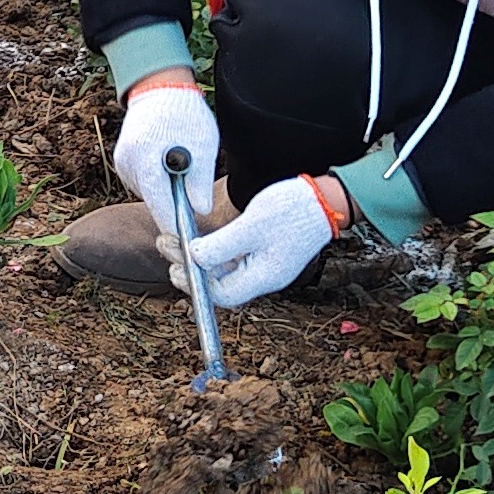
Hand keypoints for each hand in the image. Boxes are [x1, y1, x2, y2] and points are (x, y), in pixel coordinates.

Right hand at [109, 78, 225, 218]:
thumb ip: (199, 181)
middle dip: (173, 206)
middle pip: (153, 202)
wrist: (160, 87)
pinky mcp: (123, 160)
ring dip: (166, 191)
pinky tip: (170, 166)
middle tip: (195, 201)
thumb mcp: (202, 146)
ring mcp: (122, 163)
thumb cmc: (185, 113)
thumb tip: (200, 211)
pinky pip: (143, 182)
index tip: (189, 241)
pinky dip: (158, 181)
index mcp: (146, 162)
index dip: (176, 226)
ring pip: (148, 193)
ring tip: (184, 171)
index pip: (160, 207)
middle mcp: (127, 165)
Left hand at [188, 174, 340, 308]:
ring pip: (224, 270)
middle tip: (167, 245)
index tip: (176, 263)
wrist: (325, 199)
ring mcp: (264, 266)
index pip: (221, 294)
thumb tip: (193, 259)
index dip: (195, 283)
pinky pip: (233, 258)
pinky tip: (201, 236)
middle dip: (191, 267)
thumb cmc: (294, 210)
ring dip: (199, 257)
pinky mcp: (264, 252)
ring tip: (177, 238)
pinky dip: (214, 249)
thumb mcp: (251, 226)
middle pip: (219, 284)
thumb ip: (221, 245)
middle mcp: (263, 277)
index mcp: (263, 277)